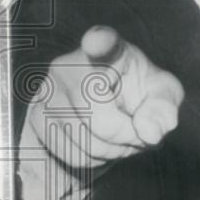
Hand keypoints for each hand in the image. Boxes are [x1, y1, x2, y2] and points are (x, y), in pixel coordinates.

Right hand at [24, 25, 183, 168]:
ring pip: (84, 142)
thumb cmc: (137, 93)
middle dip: (126, 135)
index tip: (99, 39)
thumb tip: (149, 131)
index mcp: (109, 51)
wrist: (104, 110)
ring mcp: (46, 91)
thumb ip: (164, 106)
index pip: (102, 43)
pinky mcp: (36, 118)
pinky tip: (102, 143)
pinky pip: (71, 155)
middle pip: (99, 117)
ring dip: (113, 151)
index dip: (100, 42)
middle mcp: (69, 65)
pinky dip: (95, 160)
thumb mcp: (162, 93)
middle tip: (140, 133)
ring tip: (122, 136)